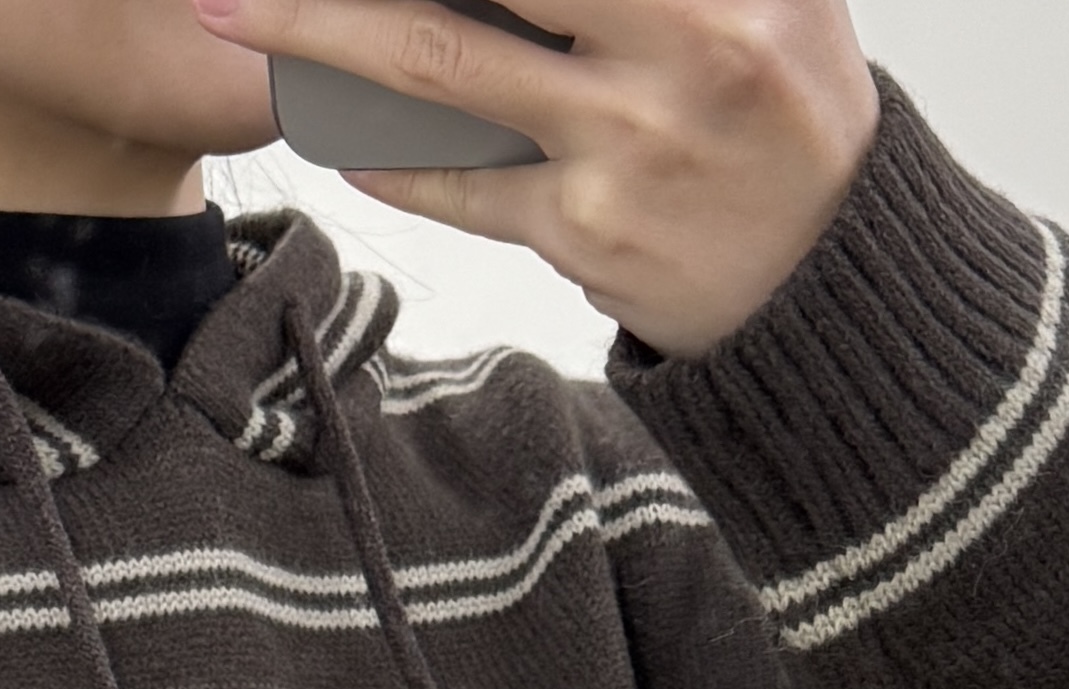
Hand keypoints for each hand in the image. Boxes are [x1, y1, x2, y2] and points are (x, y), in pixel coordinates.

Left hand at [193, 0, 879, 357]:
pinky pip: (460, 186)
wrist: (834, 281)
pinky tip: (334, 131)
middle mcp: (670, 59)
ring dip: (320, 39)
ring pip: (437, 78)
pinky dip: (387, 157)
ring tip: (235, 10)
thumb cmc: (790, 102)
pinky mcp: (584, 238)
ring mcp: (620, 154)